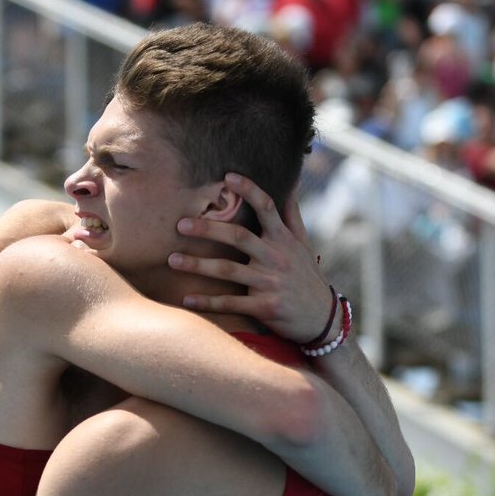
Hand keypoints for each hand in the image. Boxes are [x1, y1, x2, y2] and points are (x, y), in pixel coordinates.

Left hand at [168, 173, 334, 343]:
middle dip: (208, 229)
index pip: (267, 208)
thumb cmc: (307, 277)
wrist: (323, 319)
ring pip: (228, 271)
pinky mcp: (265, 307)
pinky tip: (186, 299)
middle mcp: (276, 258)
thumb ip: (292, 215)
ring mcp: (270, 283)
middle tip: (180, 224)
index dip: (250, 190)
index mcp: (283, 239)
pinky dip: (207, 302)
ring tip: (172, 260)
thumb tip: (292, 182)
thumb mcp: (304, 245)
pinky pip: (231, 304)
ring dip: (198, 266)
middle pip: (239, 237)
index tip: (228, 176)